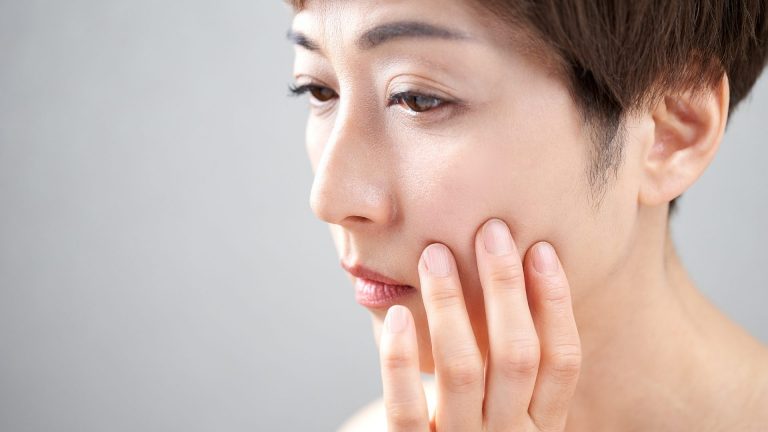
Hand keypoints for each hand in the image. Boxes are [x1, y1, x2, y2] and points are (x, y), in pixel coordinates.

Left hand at [379, 218, 581, 430]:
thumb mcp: (511, 413)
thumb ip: (513, 369)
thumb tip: (513, 276)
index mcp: (544, 426)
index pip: (562, 360)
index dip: (555, 302)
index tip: (540, 249)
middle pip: (517, 354)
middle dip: (504, 287)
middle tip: (489, 231)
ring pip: (463, 369)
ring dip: (450, 305)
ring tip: (434, 255)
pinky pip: (407, 409)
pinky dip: (400, 360)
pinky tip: (398, 316)